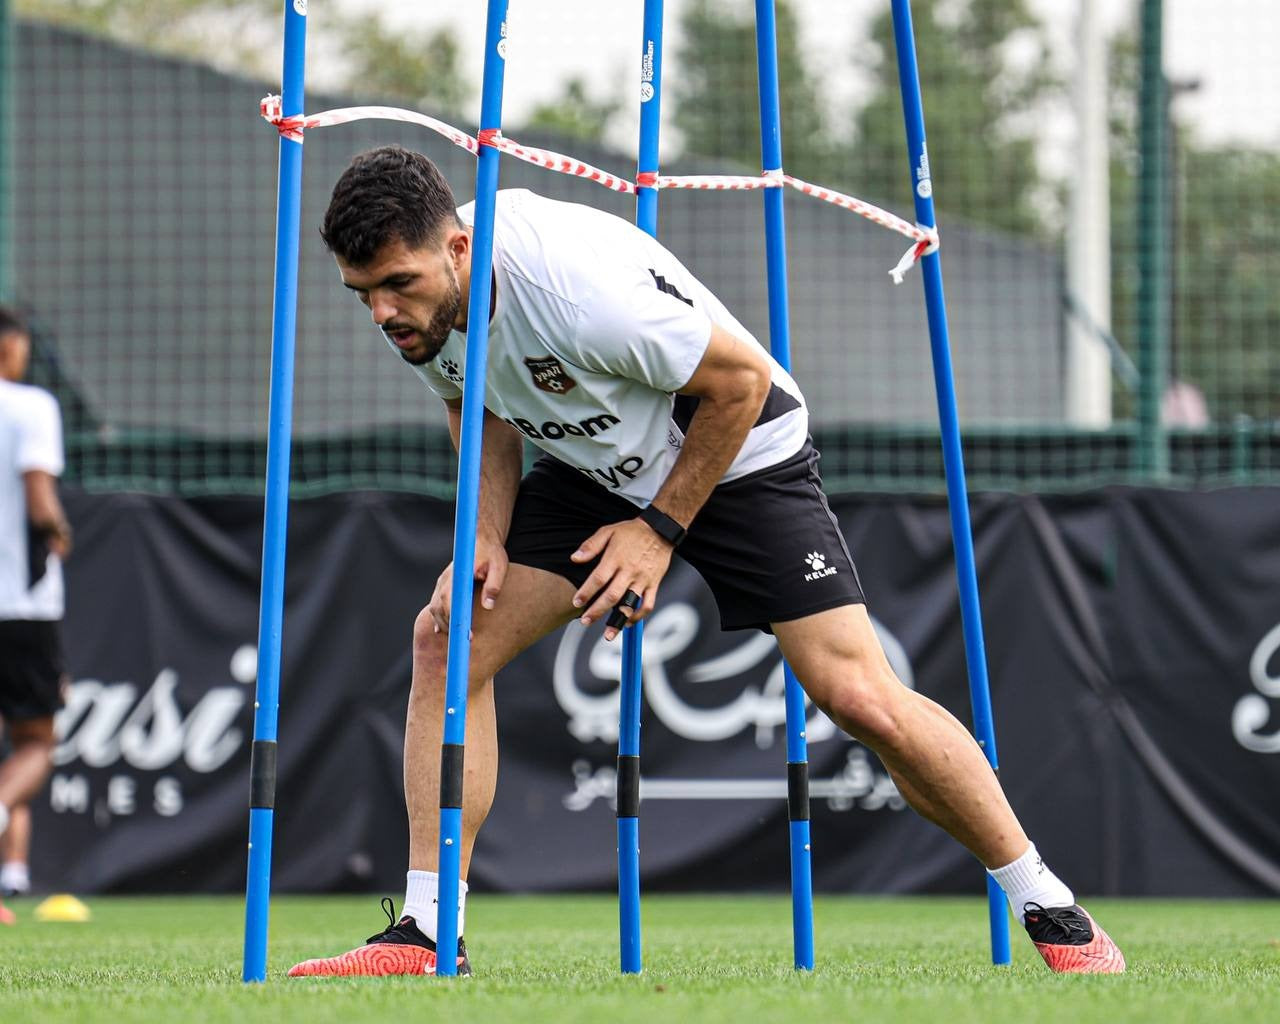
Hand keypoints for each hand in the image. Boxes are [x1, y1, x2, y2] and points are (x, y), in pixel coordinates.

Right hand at [426, 534, 508, 632]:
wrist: (480, 538)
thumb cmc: (492, 553)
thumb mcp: (499, 567)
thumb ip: (494, 585)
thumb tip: (488, 606)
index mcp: (458, 575)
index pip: (451, 602)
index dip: (457, 620)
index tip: (467, 635)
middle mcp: (445, 579)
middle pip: (439, 609)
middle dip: (449, 628)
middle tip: (464, 642)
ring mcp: (441, 582)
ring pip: (435, 608)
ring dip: (444, 624)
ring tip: (457, 639)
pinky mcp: (442, 585)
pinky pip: (435, 605)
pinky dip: (439, 618)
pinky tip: (445, 631)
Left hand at [569, 518, 673, 640]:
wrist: (660, 530)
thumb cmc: (631, 531)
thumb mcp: (608, 531)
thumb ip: (590, 546)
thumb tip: (574, 558)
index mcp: (616, 558)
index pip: (598, 579)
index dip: (586, 592)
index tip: (576, 602)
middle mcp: (629, 571)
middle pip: (611, 596)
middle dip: (597, 611)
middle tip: (585, 622)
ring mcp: (642, 579)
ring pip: (630, 604)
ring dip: (618, 621)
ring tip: (608, 634)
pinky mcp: (654, 584)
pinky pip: (647, 604)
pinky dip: (638, 616)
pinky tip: (628, 622)